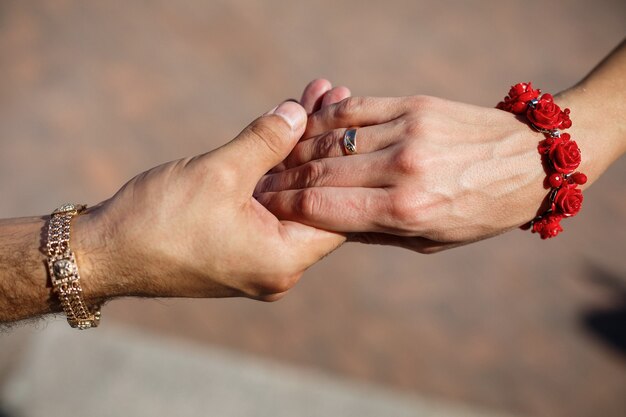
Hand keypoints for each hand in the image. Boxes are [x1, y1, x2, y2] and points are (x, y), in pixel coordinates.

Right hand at [75, 101, 344, 301]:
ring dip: (293, 155)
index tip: (346, 117)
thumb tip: (301, 113)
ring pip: (289, 200)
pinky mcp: (240, 249)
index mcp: (282, 260)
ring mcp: (259, 261)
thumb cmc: (157, 220)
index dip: (342, 158)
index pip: (337, 210)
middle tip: (329, 100)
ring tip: (309, 105)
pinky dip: (272, 173)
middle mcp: (278, 269)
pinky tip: (281, 133)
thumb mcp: (220, 172)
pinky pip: (267, 207)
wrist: (104, 253)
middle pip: (313, 200)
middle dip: (317, 147)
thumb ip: (266, 141)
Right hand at [255, 96, 547, 252]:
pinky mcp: (413, 105)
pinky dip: (325, 118)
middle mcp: (401, 169)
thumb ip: (375, 232)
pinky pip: (354, 110)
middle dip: (282, 180)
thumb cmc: (479, 212)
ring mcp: (406, 132)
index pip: (321, 209)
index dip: (284, 208)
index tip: (265, 207)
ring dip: (297, 150)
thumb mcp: (429, 241)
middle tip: (261, 184)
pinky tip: (308, 127)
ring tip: (278, 159)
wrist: (529, 161)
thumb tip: (327, 223)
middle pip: (318, 173)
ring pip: (330, 138)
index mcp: (404, 211)